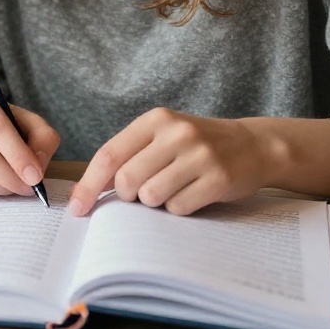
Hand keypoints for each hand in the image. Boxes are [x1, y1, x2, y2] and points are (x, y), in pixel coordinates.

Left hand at [70, 108, 271, 217]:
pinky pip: (179, 208)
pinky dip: (178, 208)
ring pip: (151, 196)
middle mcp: (175, 133)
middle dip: (127, 196)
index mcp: (154, 120)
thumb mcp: (162, 136)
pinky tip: (191, 194)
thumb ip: (129, 154)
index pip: (109, 154)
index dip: (89, 184)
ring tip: (171, 189)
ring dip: (154, 203)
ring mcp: (199, 155)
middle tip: (141, 193)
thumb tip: (90, 189)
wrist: (253, 145)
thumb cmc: (195, 144)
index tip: (77, 208)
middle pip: (127, 180)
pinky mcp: (218, 179)